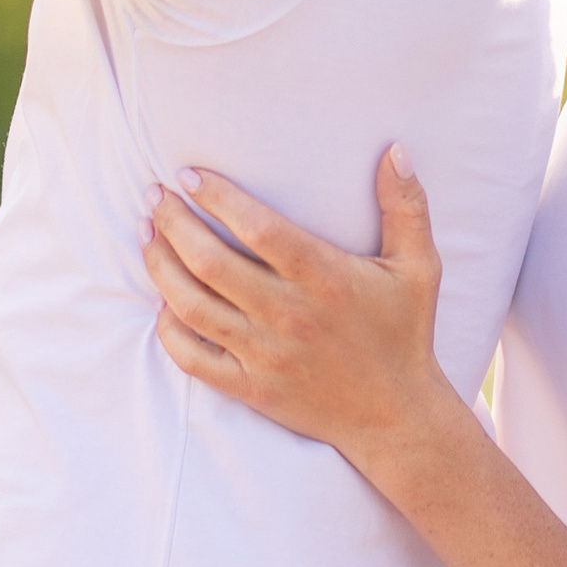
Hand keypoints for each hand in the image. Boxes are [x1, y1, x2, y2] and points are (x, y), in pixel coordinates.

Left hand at [143, 148, 452, 472]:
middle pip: (209, 261)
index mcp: (323, 277)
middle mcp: (288, 314)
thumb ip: (407, 206)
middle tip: (154, 195)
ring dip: (160, 265)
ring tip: (147, 233)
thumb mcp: (419, 267)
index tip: (188, 174)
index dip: (216, 196)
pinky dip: (169, 327)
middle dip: (172, 222)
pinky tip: (163, 300)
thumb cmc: (404, 333)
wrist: (395, 417)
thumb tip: (397, 150)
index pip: (257, 227)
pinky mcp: (250, 388)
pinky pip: (192, 358)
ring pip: (192, 305)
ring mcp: (264, 354)